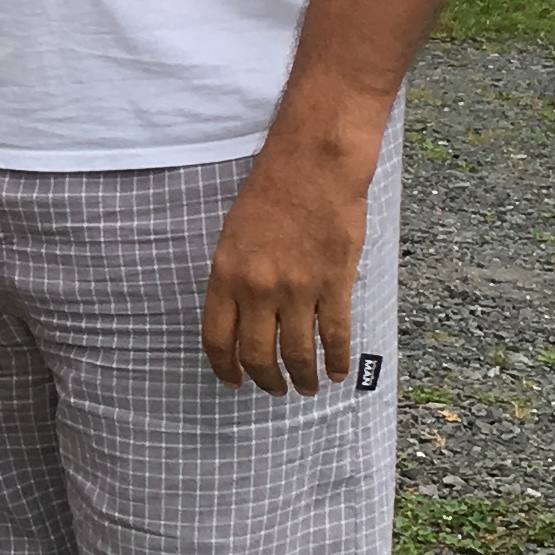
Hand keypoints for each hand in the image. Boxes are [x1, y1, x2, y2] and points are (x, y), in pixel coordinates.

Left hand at [202, 120, 378, 391]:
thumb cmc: (271, 192)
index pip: (218, 339)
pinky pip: (335, 335)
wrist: (314, 165)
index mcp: (226, 276)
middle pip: (257, 354)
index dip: (225, 368)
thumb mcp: (232, 235)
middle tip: (275, 389)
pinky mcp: (334, 284)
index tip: (233, 383)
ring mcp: (298, 289)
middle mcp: (258, 289)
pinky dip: (336, 359)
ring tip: (307, 387)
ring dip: (302, 377)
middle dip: (266, 380)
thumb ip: (233, 278)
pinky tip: (337, 372)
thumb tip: (239, 318)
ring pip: (297, 352)